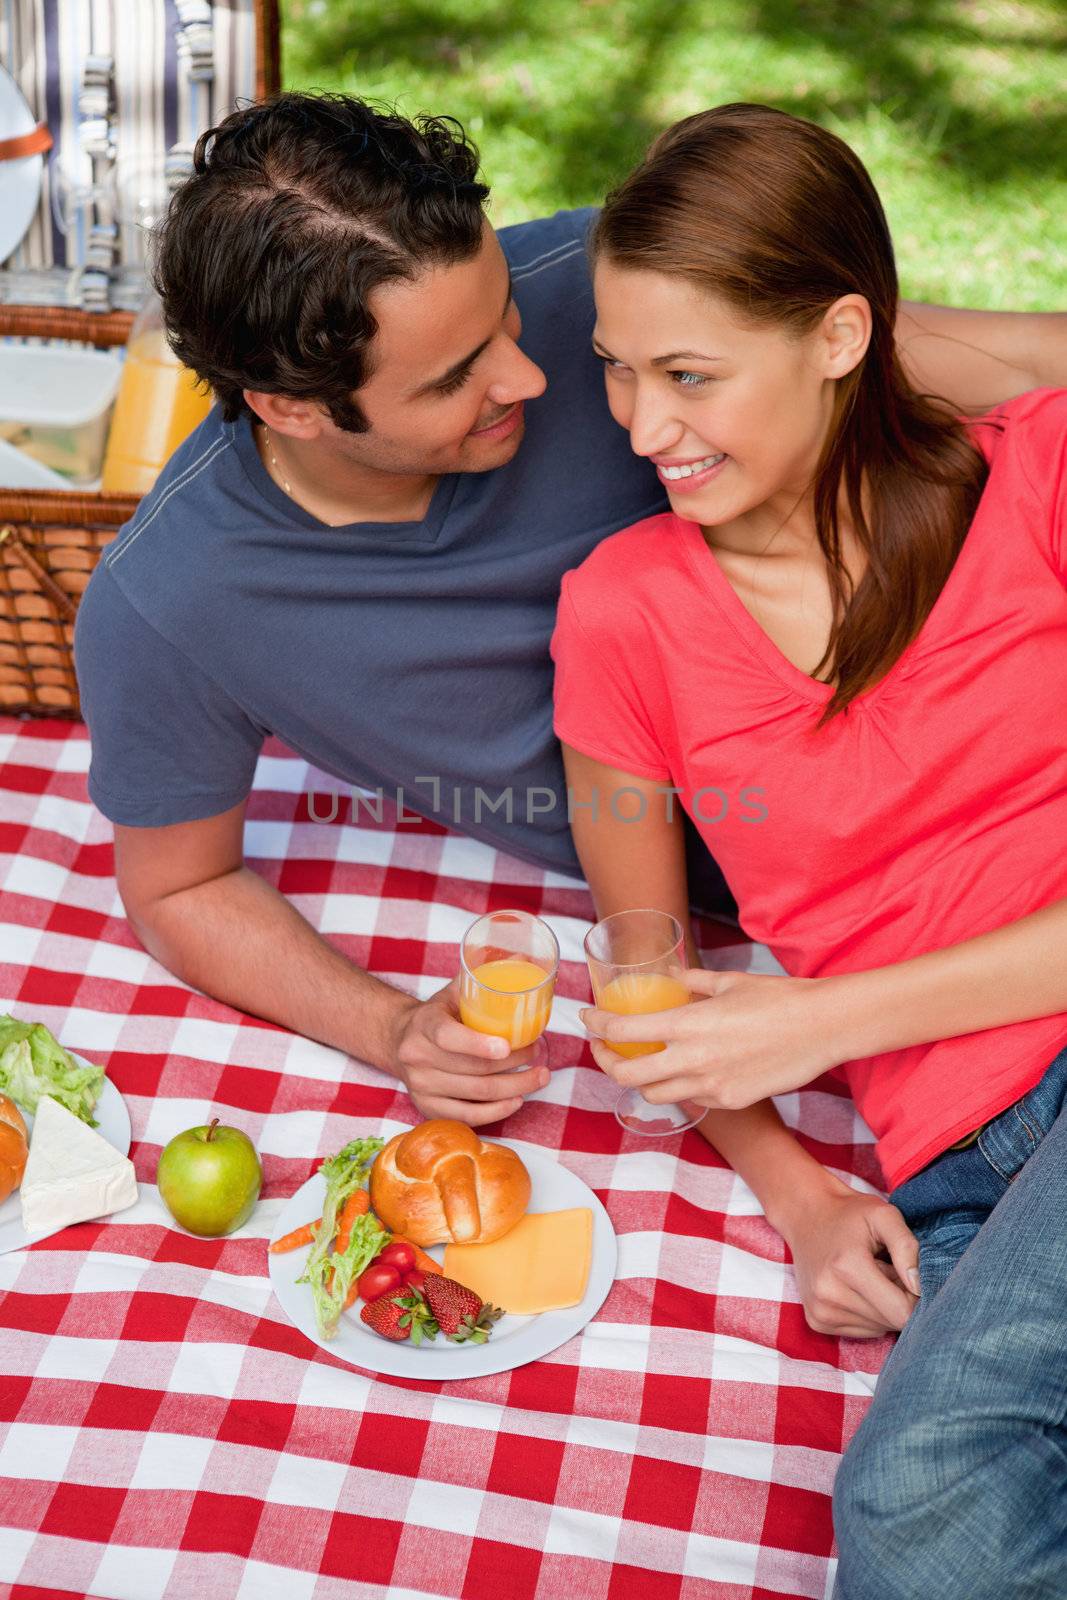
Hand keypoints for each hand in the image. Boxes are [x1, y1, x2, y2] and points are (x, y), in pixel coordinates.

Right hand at [390, 978, 549, 1125]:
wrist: (398, 1041)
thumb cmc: (437, 1015)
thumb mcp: (452, 992)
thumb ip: (482, 978)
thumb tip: (524, 957)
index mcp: (423, 1024)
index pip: (448, 1036)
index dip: (478, 1043)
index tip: (508, 1045)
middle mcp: (417, 1058)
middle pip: (472, 1070)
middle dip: (514, 1064)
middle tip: (539, 1053)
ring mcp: (421, 1086)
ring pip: (475, 1094)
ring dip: (515, 1087)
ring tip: (539, 1076)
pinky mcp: (427, 1107)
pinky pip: (467, 1116)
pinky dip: (497, 1111)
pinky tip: (517, 1100)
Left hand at [581, 967, 840, 1110]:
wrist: (822, 1028)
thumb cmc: (778, 998)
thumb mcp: (728, 983)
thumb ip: (693, 983)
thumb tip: (674, 976)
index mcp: (687, 1025)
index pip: (623, 1031)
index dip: (597, 1025)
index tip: (588, 1017)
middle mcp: (693, 1060)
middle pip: (627, 1076)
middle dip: (605, 1062)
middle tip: (604, 1047)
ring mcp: (711, 1086)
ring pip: (654, 1095)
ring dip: (640, 1079)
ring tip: (641, 1062)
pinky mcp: (730, 1101)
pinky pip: (690, 1099)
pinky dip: (678, 1087)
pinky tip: (684, 1070)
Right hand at [780, 1177, 920, 1338]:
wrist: (808, 1216)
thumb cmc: (851, 1214)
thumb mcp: (884, 1215)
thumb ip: (907, 1247)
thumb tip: (919, 1288)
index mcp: (847, 1267)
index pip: (901, 1312)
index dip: (914, 1296)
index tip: (906, 1273)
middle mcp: (828, 1295)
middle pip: (890, 1323)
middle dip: (898, 1300)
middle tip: (887, 1271)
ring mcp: (820, 1311)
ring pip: (878, 1329)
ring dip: (883, 1307)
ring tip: (870, 1278)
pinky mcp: (816, 1321)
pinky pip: (861, 1332)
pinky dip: (867, 1314)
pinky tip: (857, 1289)